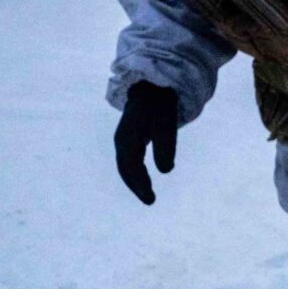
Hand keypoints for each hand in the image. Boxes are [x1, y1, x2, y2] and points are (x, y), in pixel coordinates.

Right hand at [114, 80, 180, 205]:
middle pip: (125, 169)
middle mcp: (122, 141)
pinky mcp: (129, 138)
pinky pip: (129, 160)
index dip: (140, 184)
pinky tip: (143, 179)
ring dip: (135, 181)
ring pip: (126, 166)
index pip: (131, 168)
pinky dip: (135, 172)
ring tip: (147, 194)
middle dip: (136, 186)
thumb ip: (165, 146)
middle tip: (150, 201)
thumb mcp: (165, 125)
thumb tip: (165, 170)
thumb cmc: (160, 105)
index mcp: (128, 140)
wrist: (151, 87)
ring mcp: (123, 140)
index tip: (150, 199)